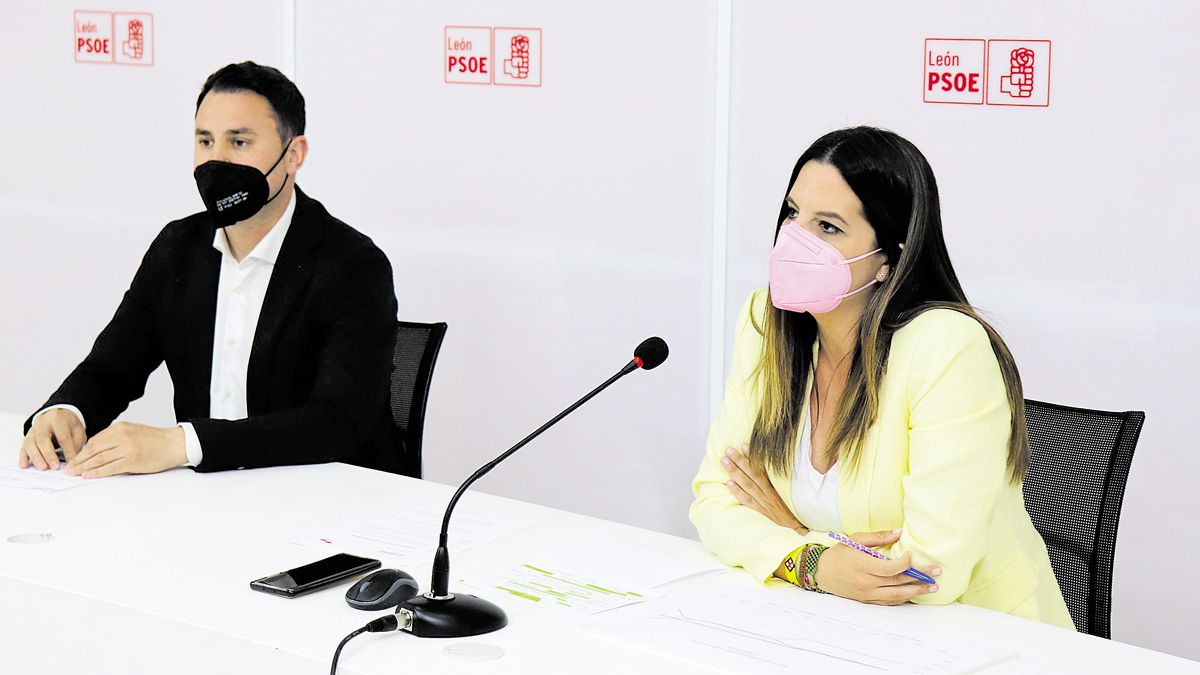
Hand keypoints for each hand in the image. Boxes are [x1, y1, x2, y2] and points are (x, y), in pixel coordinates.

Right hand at [19, 409, 85, 469]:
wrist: (58, 415)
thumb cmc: (68, 423)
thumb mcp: (78, 429)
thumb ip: (76, 443)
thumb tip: (73, 459)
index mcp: (57, 418)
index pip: (62, 436)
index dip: (67, 450)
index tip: (71, 462)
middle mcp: (42, 422)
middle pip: (43, 439)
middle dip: (49, 455)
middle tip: (55, 466)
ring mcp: (33, 429)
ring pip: (30, 443)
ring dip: (36, 457)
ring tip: (43, 467)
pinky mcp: (27, 436)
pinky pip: (23, 447)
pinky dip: (23, 457)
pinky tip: (25, 465)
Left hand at [65, 422, 185, 478]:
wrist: (175, 444)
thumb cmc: (157, 441)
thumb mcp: (134, 432)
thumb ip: (117, 439)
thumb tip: (99, 451)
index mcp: (121, 428)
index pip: (95, 440)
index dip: (82, 451)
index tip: (75, 459)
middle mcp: (122, 436)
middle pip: (93, 449)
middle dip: (79, 460)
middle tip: (69, 469)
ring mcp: (127, 448)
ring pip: (99, 459)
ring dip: (84, 467)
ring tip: (75, 473)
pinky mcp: (132, 460)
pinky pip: (110, 467)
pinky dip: (97, 472)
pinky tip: (89, 475)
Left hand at [722, 444, 807, 533]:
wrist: (799, 528)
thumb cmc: (794, 509)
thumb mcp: (790, 492)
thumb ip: (779, 480)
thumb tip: (767, 465)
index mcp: (776, 486)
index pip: (763, 468)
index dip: (753, 457)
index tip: (743, 445)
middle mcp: (769, 493)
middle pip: (752, 474)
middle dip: (740, 461)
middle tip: (728, 450)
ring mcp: (764, 502)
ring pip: (747, 485)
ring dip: (735, 472)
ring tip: (725, 461)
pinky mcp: (761, 512)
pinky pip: (747, 501)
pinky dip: (738, 492)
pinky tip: (729, 483)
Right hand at [814, 529, 941, 604]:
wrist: (822, 573)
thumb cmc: (839, 554)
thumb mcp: (855, 539)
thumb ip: (878, 537)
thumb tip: (899, 533)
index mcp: (863, 564)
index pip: (890, 568)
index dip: (905, 563)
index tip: (912, 555)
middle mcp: (866, 582)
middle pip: (898, 582)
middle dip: (920, 577)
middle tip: (937, 573)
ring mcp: (867, 593)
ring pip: (896, 595)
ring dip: (916, 591)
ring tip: (932, 587)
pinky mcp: (867, 600)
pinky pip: (889, 602)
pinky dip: (903, 598)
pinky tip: (914, 594)